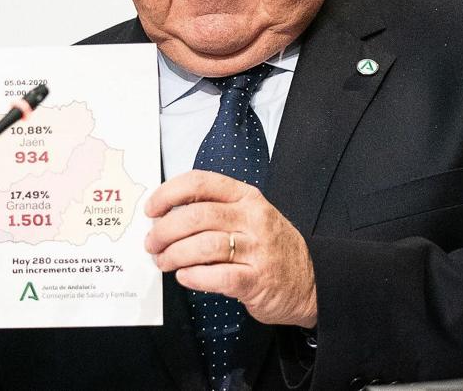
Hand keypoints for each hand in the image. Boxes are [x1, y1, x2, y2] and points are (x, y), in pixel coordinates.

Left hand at [144, 170, 316, 327]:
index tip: (151, 208)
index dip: (168, 193)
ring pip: (204, 246)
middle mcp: (252, 219)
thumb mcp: (250, 215)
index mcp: (246, 197)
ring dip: (174, 255)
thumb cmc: (272, 247)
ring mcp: (257, 249)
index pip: (201, 182)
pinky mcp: (257, 280)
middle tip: (152, 243)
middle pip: (197, 215)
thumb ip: (215, 211)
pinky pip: (218, 277)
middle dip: (165, 230)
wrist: (310, 280)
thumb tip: (167, 217)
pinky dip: (194, 277)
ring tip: (164, 262)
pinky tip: (185, 277)